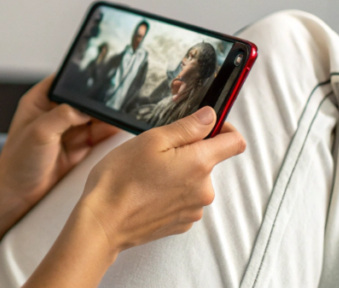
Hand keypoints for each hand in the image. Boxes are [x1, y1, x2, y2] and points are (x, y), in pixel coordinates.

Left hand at [0, 75, 120, 212]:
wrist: (17, 194)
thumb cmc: (18, 161)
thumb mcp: (40, 132)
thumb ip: (64, 115)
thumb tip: (87, 108)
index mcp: (39, 101)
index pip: (64, 82)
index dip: (80, 78)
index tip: (100, 78)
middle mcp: (53, 113)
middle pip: (82, 100)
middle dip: (97, 101)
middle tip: (115, 100)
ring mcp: (66, 131)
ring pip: (92, 118)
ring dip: (106, 117)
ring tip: (121, 114)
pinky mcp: (76, 148)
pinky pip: (96, 136)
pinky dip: (107, 133)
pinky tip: (118, 128)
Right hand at [77, 106, 245, 253]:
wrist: (103, 221)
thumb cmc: (121, 179)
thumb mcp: (152, 140)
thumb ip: (187, 127)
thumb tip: (210, 116)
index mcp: (199, 164)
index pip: (235, 142)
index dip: (224, 128)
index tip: (206, 126)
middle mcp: (204, 190)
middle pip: (208, 161)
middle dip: (188, 152)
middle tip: (156, 152)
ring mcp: (193, 210)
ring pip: (194, 181)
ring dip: (178, 173)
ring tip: (147, 174)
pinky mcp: (181, 223)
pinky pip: (184, 199)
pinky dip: (171, 192)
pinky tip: (148, 191)